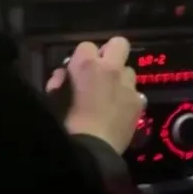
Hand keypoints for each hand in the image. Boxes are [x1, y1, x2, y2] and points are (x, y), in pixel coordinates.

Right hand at [45, 37, 145, 153]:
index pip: (86, 45)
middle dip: (111, 53)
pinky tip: (119, 112)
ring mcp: (128, 85)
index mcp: (86, 64)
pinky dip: (128, 98)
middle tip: (102, 70)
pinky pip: (135, 93)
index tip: (78, 71)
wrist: (89, 150)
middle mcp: (111, 69)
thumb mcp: (53, 98)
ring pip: (128, 71)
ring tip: (110, 97)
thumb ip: (61, 81)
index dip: (82, 58)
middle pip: (119, 43)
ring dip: (119, 79)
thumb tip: (65, 75)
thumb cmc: (65, 124)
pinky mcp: (139, 102)